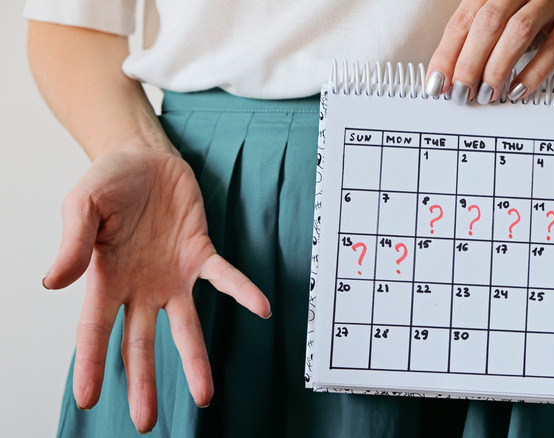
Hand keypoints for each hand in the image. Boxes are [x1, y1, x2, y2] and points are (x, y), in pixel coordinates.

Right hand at [43, 147, 270, 432]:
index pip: (94, 329)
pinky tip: (262, 308)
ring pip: (184, 326)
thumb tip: (54, 283)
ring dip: (195, 359)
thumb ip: (73, 243)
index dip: (91, 363)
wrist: (142, 155)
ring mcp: (173, 275)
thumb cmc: (108, 181)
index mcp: (105, 279)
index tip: (87, 399)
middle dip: (144, 381)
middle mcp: (140, 287)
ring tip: (205, 396)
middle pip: (140, 342)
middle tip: (146, 422)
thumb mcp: (81, 205)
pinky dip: (242, 292)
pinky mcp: (200, 254)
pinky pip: (225, 277)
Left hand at [426, 0, 553, 103]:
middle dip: (469, 63)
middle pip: (487, 23)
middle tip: (461, 94)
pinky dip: (533, 73)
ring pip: (518, 32)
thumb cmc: (542, 19)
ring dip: (497, 68)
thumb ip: (479, 44)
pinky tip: (518, 91)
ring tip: (488, 95)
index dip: (447, 54)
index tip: (436, 84)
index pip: (463, 20)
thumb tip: (449, 80)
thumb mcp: (505, 24)